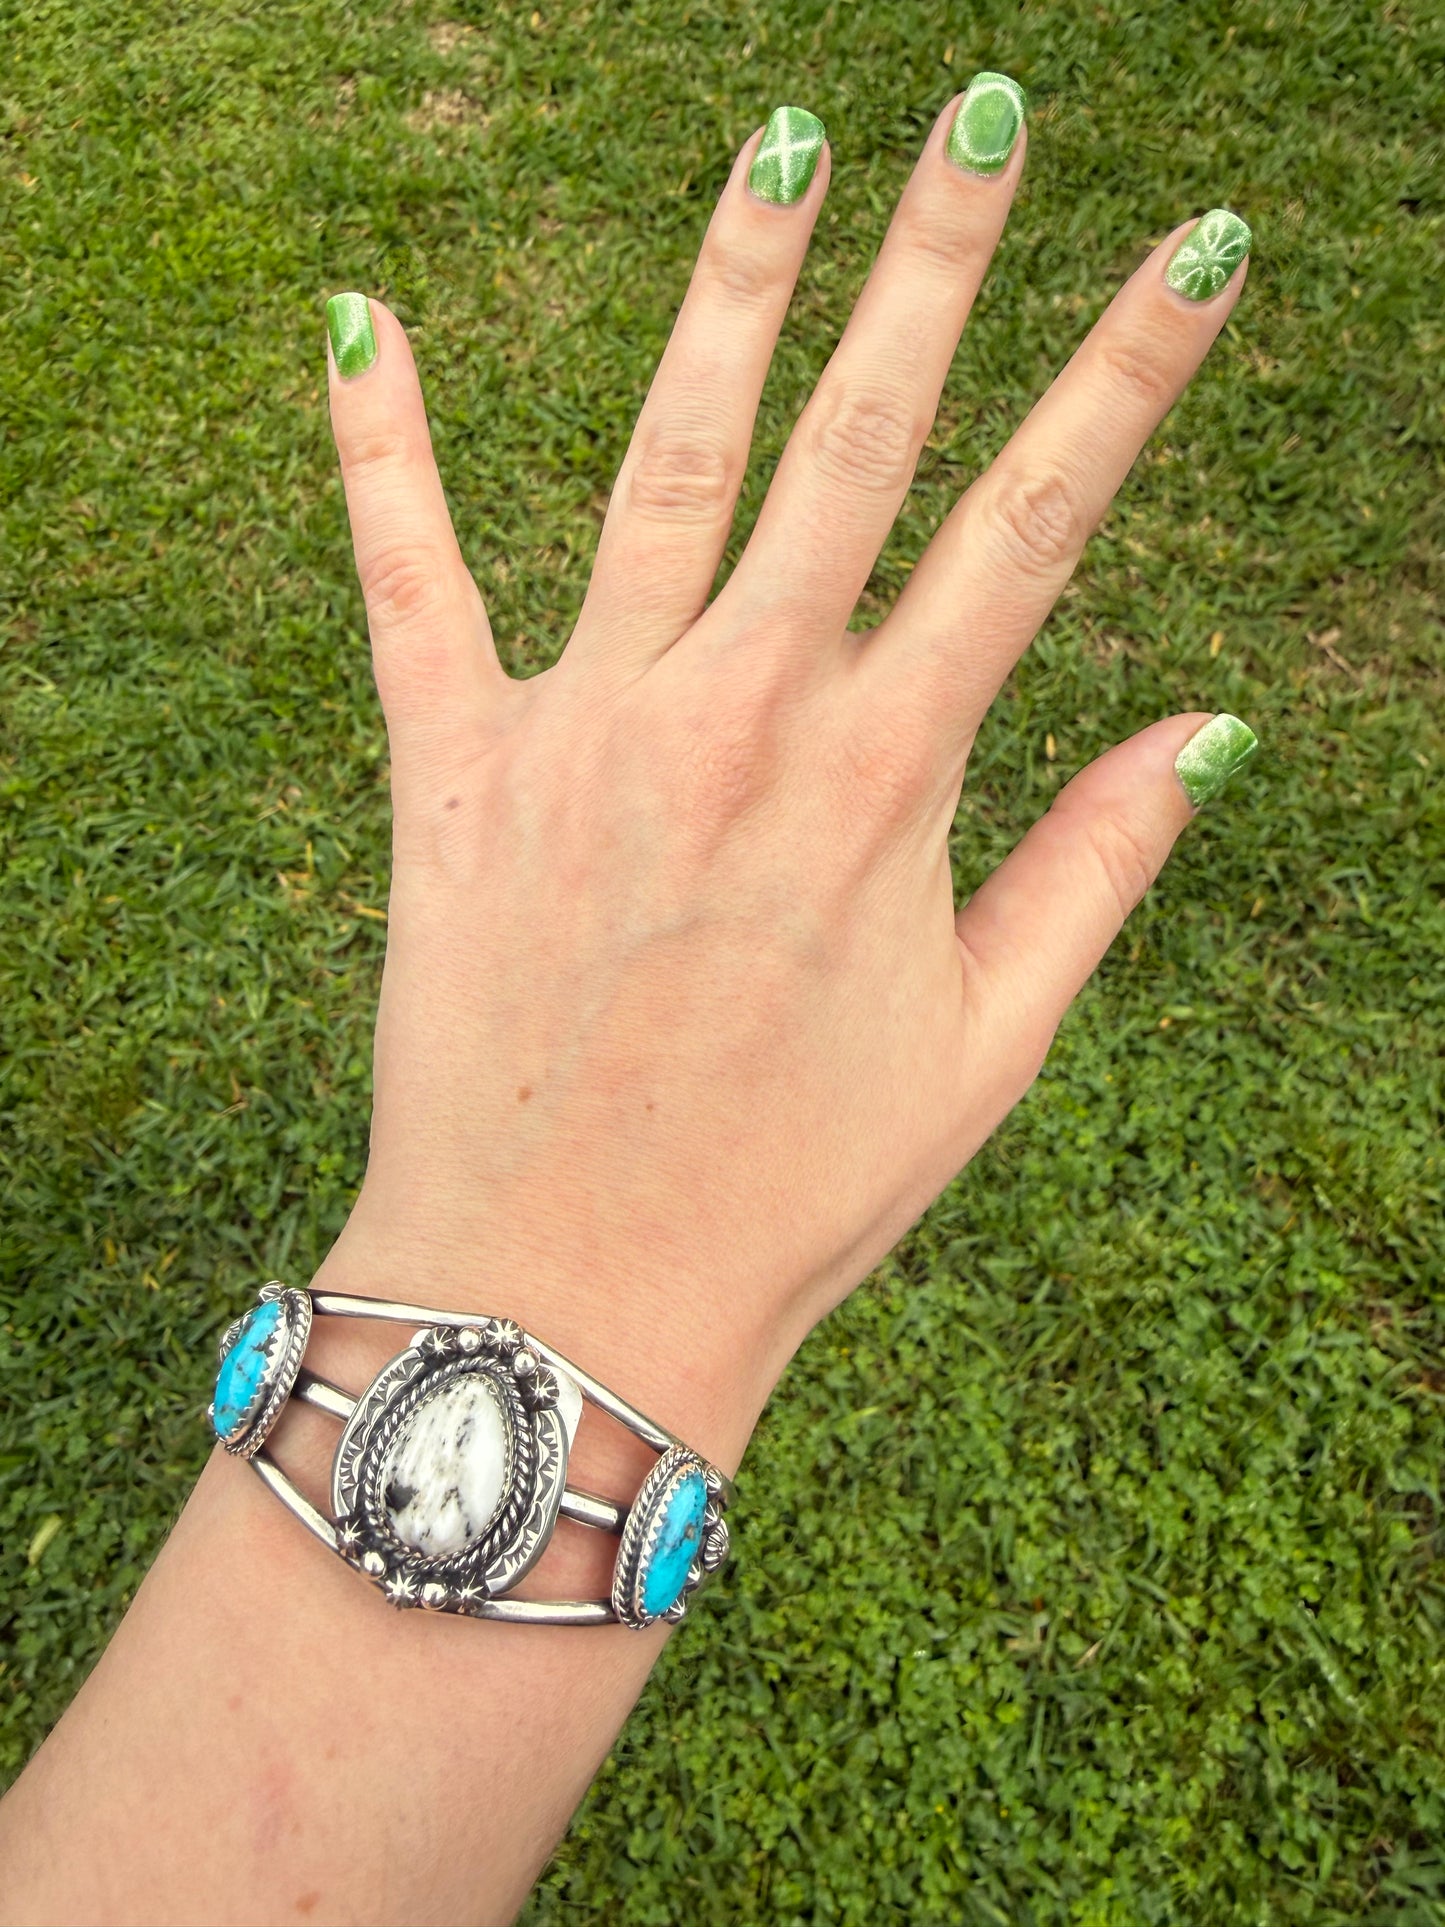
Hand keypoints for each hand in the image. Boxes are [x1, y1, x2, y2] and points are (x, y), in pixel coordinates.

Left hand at [315, 94, 1255, 1474]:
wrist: (574, 1291)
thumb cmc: (795, 1185)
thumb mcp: (987, 1046)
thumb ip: (1096, 872)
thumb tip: (1212, 728)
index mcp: (886, 779)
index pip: (1037, 525)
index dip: (1130, 372)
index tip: (1195, 245)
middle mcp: (743, 720)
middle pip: (861, 440)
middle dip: (936, 264)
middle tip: (980, 115)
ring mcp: (588, 731)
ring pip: (667, 462)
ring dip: (729, 292)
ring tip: (780, 143)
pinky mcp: (453, 771)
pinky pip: (409, 579)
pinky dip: (378, 448)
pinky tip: (356, 318)